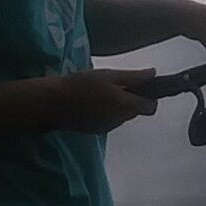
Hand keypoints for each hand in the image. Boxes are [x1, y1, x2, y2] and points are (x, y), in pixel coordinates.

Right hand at [48, 69, 163, 133]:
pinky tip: (90, 101)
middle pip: (135, 110)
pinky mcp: (95, 130)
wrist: (52, 103)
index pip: (150, 107)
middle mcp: (120, 121)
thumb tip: (153, 74)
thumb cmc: (81, 84)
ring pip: (121, 115)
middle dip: (130, 98)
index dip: (149, 95)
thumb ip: (133, 77)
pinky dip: (105, 111)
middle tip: (114, 83)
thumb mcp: (109, 75)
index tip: (139, 85)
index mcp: (126, 106)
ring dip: (117, 104)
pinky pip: (108, 120)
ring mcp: (107, 128)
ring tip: (99, 90)